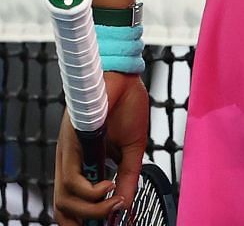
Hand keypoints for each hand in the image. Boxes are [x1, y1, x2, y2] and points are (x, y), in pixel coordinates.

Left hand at [54, 70, 147, 223]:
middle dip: (84, 223)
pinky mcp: (70, 147)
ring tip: (115, 203)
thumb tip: (126, 203)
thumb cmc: (126, 105)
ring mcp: (67, 156)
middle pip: (64, 209)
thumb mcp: (133, 150)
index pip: (73, 202)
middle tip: (111, 220)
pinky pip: (73, 183)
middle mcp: (70, 163)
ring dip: (92, 211)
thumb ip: (128, 176)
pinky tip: (110, 185)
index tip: (110, 223)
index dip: (86, 218)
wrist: (124, 78)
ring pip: (65, 201)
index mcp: (83, 164)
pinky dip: (92, 193)